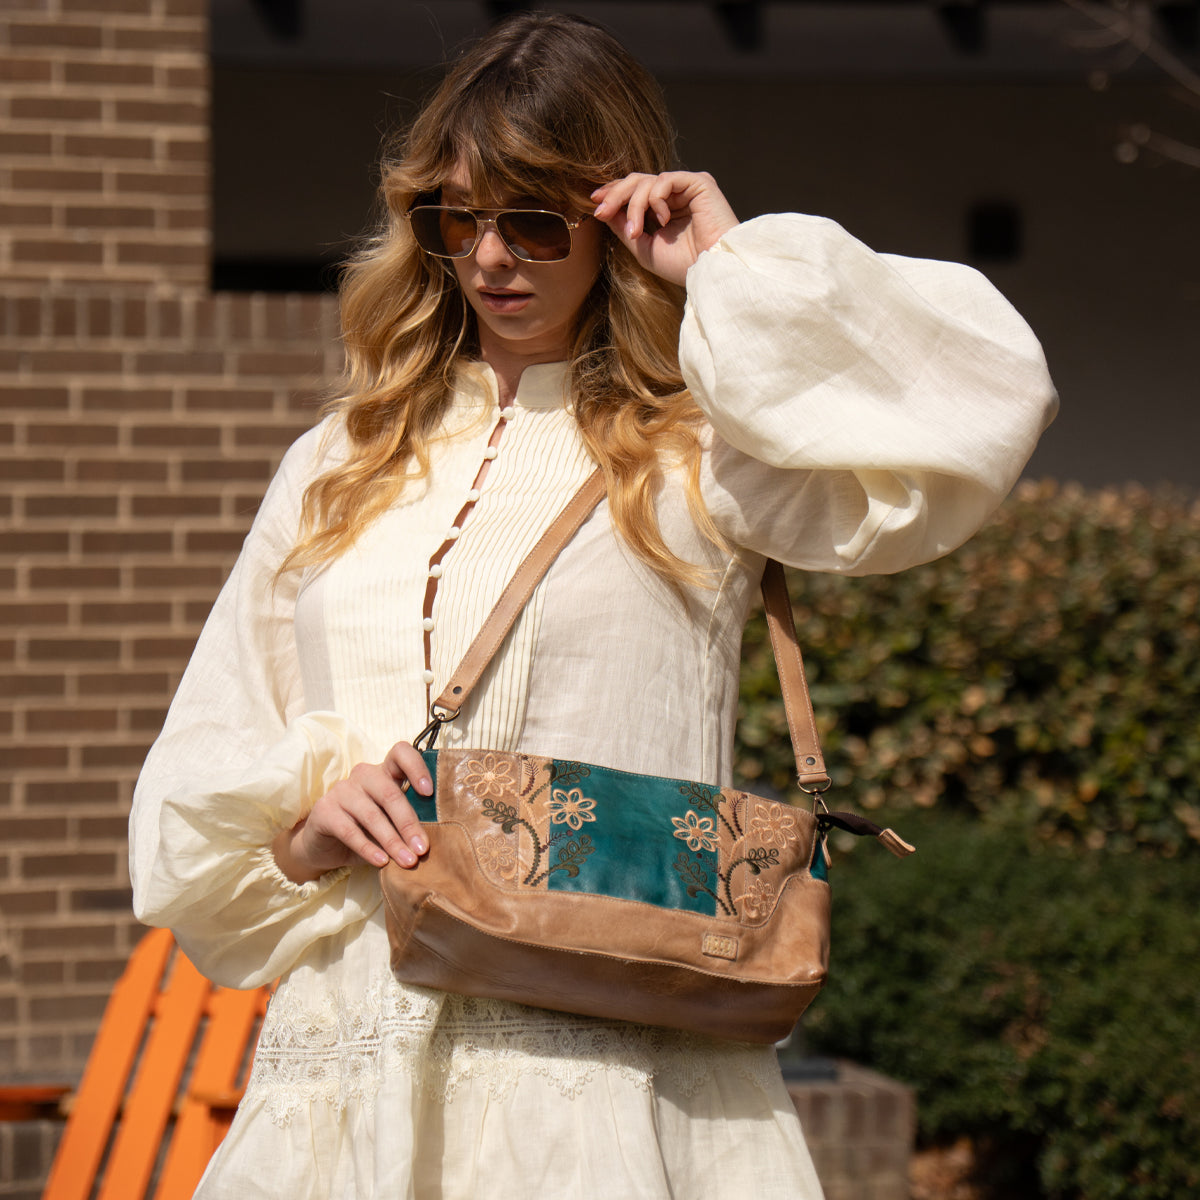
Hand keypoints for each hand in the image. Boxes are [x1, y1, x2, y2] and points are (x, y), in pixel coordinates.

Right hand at [271, 741, 432, 883]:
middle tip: (422, 849)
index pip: (400, 754)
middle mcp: (363, 775)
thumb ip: (407, 824)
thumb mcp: (390, 825)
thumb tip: (429, 843)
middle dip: (408, 823)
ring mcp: (341, 790)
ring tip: (407, 861)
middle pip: (389, 793)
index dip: (416, 768)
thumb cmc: (367, 832)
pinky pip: (349, 831)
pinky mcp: (324, 810)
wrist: (325, 847)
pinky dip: (368, 849)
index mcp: (384, 772)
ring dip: (392, 841)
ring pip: (371, 814)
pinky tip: (381, 862)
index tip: (429, 793)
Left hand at [591, 171, 738, 286]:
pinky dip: (656, 199)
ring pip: (647, 181)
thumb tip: (605, 212)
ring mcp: (687, 187)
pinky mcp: (698, 182)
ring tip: (636, 230)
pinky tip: (663, 219)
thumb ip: (625, 228)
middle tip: (601, 211)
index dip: (614, 194)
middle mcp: (676, 195)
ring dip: (635, 206)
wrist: (711, 270)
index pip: (635, 192)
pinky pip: (665, 180)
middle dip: (616, 195)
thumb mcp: (645, 248)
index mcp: (666, 209)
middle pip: (637, 181)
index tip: (595, 203)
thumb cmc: (683, 265)